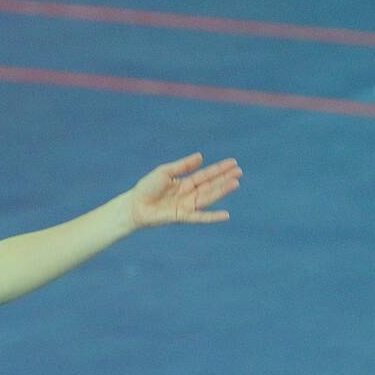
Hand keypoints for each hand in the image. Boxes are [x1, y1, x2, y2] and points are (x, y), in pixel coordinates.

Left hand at [122, 153, 241, 228]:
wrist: (135, 204)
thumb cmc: (147, 187)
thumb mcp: (165, 172)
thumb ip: (183, 166)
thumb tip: (201, 156)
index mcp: (184, 183)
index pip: (205, 175)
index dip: (219, 169)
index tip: (233, 163)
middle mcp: (188, 194)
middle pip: (210, 185)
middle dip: (224, 178)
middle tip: (240, 171)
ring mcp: (186, 206)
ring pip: (208, 197)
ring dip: (222, 191)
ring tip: (236, 183)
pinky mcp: (181, 216)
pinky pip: (200, 217)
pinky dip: (212, 217)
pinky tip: (226, 215)